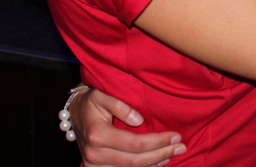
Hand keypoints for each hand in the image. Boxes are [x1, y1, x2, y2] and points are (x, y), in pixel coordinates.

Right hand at [69, 87, 186, 166]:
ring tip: (173, 155)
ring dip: (154, 164)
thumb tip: (139, 120)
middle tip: (182, 147)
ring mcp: (94, 165)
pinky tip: (157, 163)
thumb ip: (120, 105)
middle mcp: (95, 154)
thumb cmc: (91, 102)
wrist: (74, 114)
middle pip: (135, 161)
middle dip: (162, 154)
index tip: (176, 136)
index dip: (158, 142)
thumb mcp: (102, 95)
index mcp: (98, 135)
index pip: (135, 144)